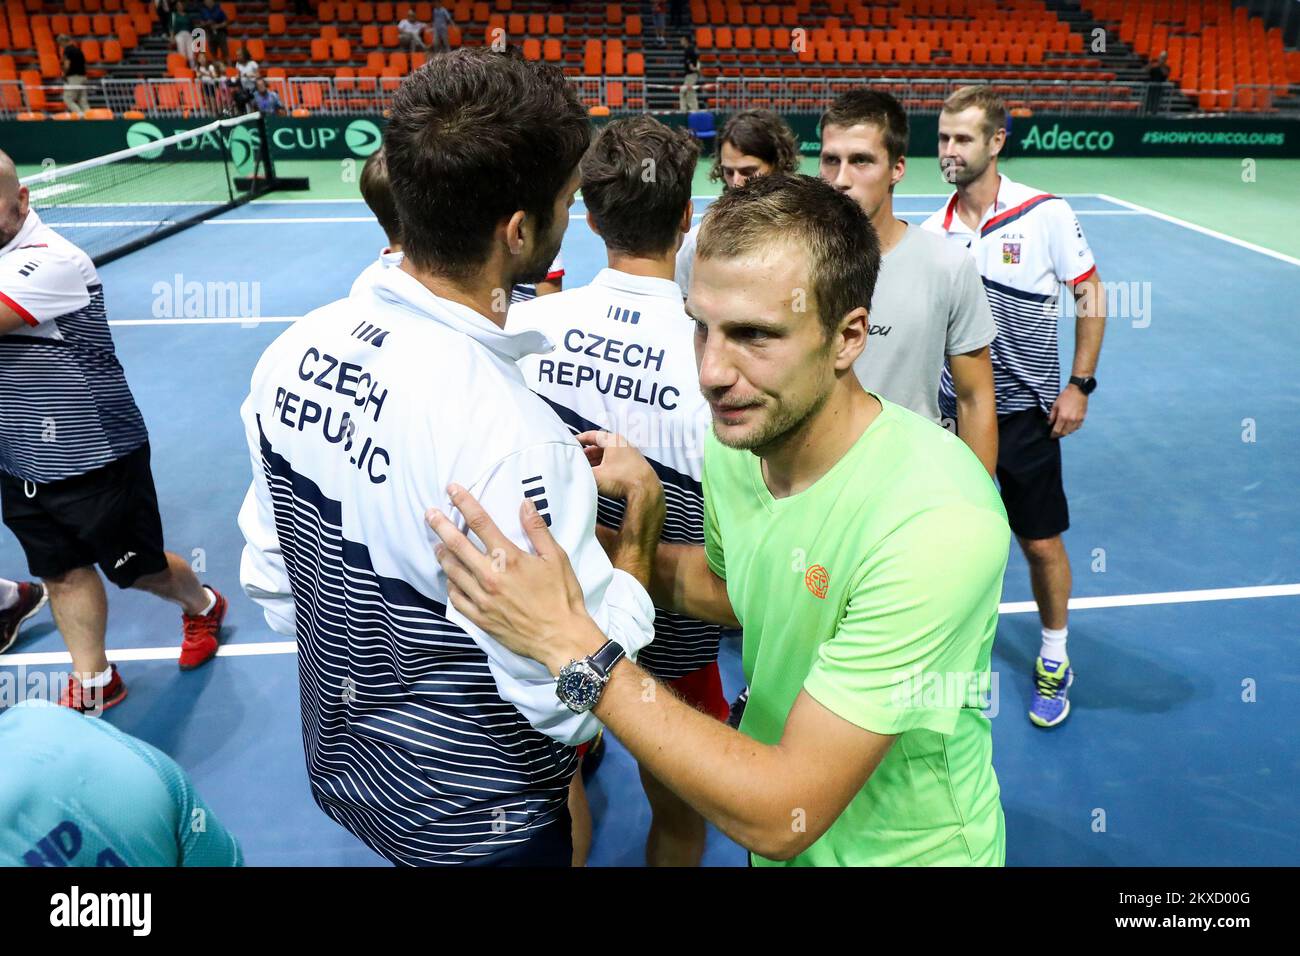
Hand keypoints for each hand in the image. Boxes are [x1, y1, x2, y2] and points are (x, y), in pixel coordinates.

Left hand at [426, 484, 600, 674]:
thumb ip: (537, 530)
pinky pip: (456, 598)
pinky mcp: (480, 618)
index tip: (452, 490)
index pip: (480, 522)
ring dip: (442, 555)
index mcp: (509, 558)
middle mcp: (490, 576)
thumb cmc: (562, 596)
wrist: (561, 638)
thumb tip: (524, 503)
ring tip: (438, 545)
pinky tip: (451, 579)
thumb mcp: (556, 558)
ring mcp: (482, 598)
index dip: (464, 502)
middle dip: (440, 525)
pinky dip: (451, 585)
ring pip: (452, 571)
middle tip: (429, 513)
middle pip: (456, 545)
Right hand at [576, 430, 662, 503]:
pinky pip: (616, 462)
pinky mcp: (635, 465)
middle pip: (601, 445)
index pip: (593, 435)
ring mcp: (631, 455)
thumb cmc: (622, 480)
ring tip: (587, 469)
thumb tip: (571, 472)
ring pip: (609, 455)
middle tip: (577, 460)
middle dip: (587, 453)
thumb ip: (581, 472)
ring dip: (597, 460)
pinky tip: (601, 476)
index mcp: (613, 441)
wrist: (646, 491)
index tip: (571, 443)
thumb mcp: (595, 476)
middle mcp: (623, 444)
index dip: (580, 439)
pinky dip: (606, 466)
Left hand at [1048, 385, 1087, 437]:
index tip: (1050, 435)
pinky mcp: (1082, 418)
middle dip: (1058, 435)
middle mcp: (1071, 420)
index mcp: (1063, 417)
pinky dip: (1072, 429)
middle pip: (1064, 433)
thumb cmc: (1065, 396)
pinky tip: (1069, 426)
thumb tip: (1049, 423)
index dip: (1053, 435)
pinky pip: (1077, 427)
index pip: (1057, 431)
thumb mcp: (1055, 405)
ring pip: (1071, 431)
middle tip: (1055, 435)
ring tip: (1061, 430)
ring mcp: (1078, 420)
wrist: (1078, 390)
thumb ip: (1052, 416)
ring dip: (1065, 432)